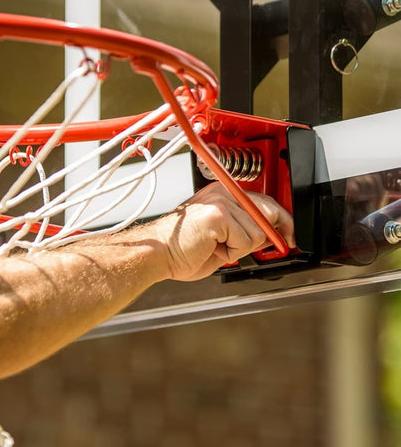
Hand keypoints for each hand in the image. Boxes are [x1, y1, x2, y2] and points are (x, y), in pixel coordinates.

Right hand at [155, 182, 295, 280]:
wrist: (157, 253)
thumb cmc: (181, 249)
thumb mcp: (221, 239)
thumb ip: (245, 233)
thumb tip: (272, 236)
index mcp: (222, 194)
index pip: (264, 202)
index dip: (282, 221)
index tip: (290, 235)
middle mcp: (223, 192)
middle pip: (268, 212)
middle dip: (264, 236)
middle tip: (238, 248)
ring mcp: (221, 201)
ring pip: (257, 231)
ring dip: (239, 247)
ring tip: (214, 247)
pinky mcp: (219, 214)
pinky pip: (244, 238)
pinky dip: (232, 251)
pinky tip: (212, 248)